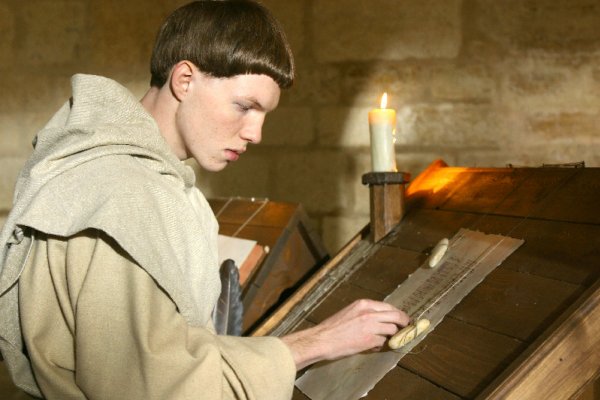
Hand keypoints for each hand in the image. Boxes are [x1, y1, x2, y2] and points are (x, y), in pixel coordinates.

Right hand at [281, 299, 408, 369]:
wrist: (322, 340)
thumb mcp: (350, 312)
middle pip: (396, 316)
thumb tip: (381, 319)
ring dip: (390, 336)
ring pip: (392, 330)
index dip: (399, 314)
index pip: (389, 306)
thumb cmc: (333, 328)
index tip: (403, 319)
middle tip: (407, 328)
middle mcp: (369, 313)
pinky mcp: (370, 340)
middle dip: (405, 323)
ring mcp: (370, 326)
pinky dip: (380, 345)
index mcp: (363, 304)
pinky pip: (383, 342)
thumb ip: (366, 313)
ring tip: (384, 340)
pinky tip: (372, 347)